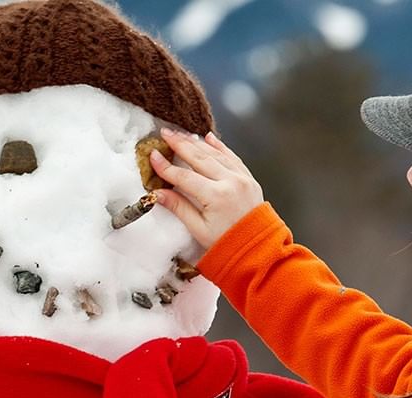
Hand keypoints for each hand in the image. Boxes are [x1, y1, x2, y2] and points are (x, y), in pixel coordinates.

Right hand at [148, 129, 264, 249]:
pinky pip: (232, 157)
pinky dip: (220, 146)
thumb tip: (158, 194)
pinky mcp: (248, 178)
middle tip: (165, 133)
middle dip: (180, 144)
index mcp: (216, 197)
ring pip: (215, 154)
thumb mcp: (198, 229)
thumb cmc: (228, 244)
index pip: (184, 176)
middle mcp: (230, 182)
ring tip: (181, 134)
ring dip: (197, 142)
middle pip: (199, 158)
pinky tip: (209, 138)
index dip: (166, 167)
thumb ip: (179, 207)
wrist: (258, 249)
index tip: (153, 156)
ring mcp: (241, 178)